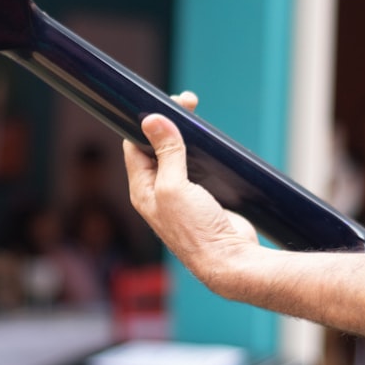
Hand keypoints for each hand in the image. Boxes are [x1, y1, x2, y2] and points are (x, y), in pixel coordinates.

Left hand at [123, 92, 257, 290]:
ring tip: (197, 116)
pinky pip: (197, 166)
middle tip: (188, 104)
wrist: (230, 260)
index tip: (167, 105)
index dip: (147, 121)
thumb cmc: (197, 232)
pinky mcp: (202, 197)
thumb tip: (152, 120)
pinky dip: (202, 150)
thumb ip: (166, 153)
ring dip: (186, 135)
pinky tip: (210, 142)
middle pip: (156, 146)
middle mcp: (158, 191)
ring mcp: (180, 194)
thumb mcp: (175, 187)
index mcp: (143, 189)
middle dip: (169, 123)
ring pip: (178, 154)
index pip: (134, 145)